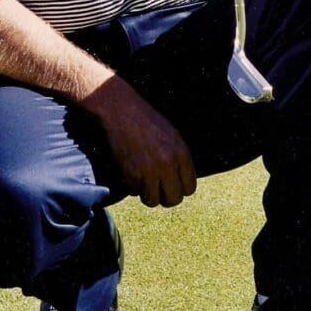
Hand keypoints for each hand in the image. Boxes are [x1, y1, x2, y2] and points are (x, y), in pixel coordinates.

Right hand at [87, 77, 196, 208]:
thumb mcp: (171, 135)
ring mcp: (149, 170)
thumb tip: (181, 182)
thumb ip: (179, 158)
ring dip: (147, 193)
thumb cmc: (146, 120)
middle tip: (158, 189)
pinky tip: (131, 171)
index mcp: (181, 153)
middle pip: (173, 199)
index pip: (189, 188)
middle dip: (165, 197)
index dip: (180, 189)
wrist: (121, 110)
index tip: (172, 186)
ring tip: (143, 180)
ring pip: (153, 200)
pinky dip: (132, 185)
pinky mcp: (131, 173)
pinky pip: (134, 192)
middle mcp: (167, 164)